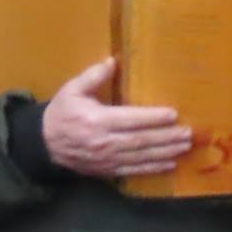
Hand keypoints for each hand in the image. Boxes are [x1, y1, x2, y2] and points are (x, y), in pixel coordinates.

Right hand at [40, 57, 193, 179]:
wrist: (44, 143)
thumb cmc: (61, 113)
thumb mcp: (72, 90)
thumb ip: (93, 76)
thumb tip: (114, 61)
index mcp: (96, 120)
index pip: (130, 119)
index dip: (153, 118)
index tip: (173, 114)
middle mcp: (104, 141)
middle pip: (141, 140)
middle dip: (167, 137)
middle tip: (188, 133)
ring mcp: (107, 159)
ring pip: (142, 157)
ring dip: (166, 152)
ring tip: (185, 147)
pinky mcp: (108, 170)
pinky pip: (134, 170)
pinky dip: (153, 168)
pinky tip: (171, 164)